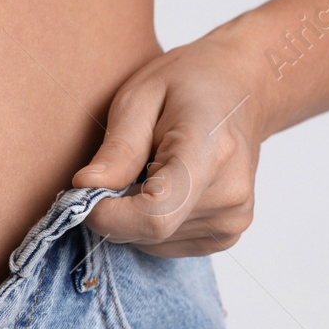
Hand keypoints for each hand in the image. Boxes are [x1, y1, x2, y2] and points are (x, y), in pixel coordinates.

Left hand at [73, 32, 264, 257]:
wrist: (243, 89)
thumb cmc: (189, 84)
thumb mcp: (141, 96)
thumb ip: (118, 147)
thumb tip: (86, 187)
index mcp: (210, 152)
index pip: (154, 217)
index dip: (108, 216)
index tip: (85, 192)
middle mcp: (229, 194)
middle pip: (148, 232)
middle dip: (116, 209)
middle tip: (121, 168)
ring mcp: (232, 219)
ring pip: (153, 242)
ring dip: (134, 215)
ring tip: (151, 170)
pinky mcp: (227, 235)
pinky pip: (167, 244)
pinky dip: (152, 221)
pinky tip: (167, 186)